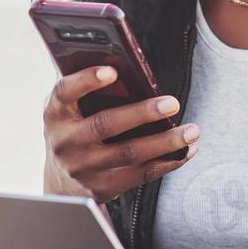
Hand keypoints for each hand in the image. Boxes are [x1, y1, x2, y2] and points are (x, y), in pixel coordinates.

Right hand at [42, 66, 199, 201]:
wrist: (61, 181)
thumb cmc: (75, 128)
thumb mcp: (70, 107)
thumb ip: (88, 87)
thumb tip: (124, 60)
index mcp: (56, 113)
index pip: (65, 92)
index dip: (87, 80)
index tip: (113, 71)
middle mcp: (65, 142)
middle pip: (105, 125)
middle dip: (142, 113)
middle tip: (172, 103)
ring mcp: (84, 168)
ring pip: (129, 154)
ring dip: (165, 142)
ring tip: (192, 130)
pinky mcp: (103, 187)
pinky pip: (140, 175)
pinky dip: (168, 162)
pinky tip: (186, 150)